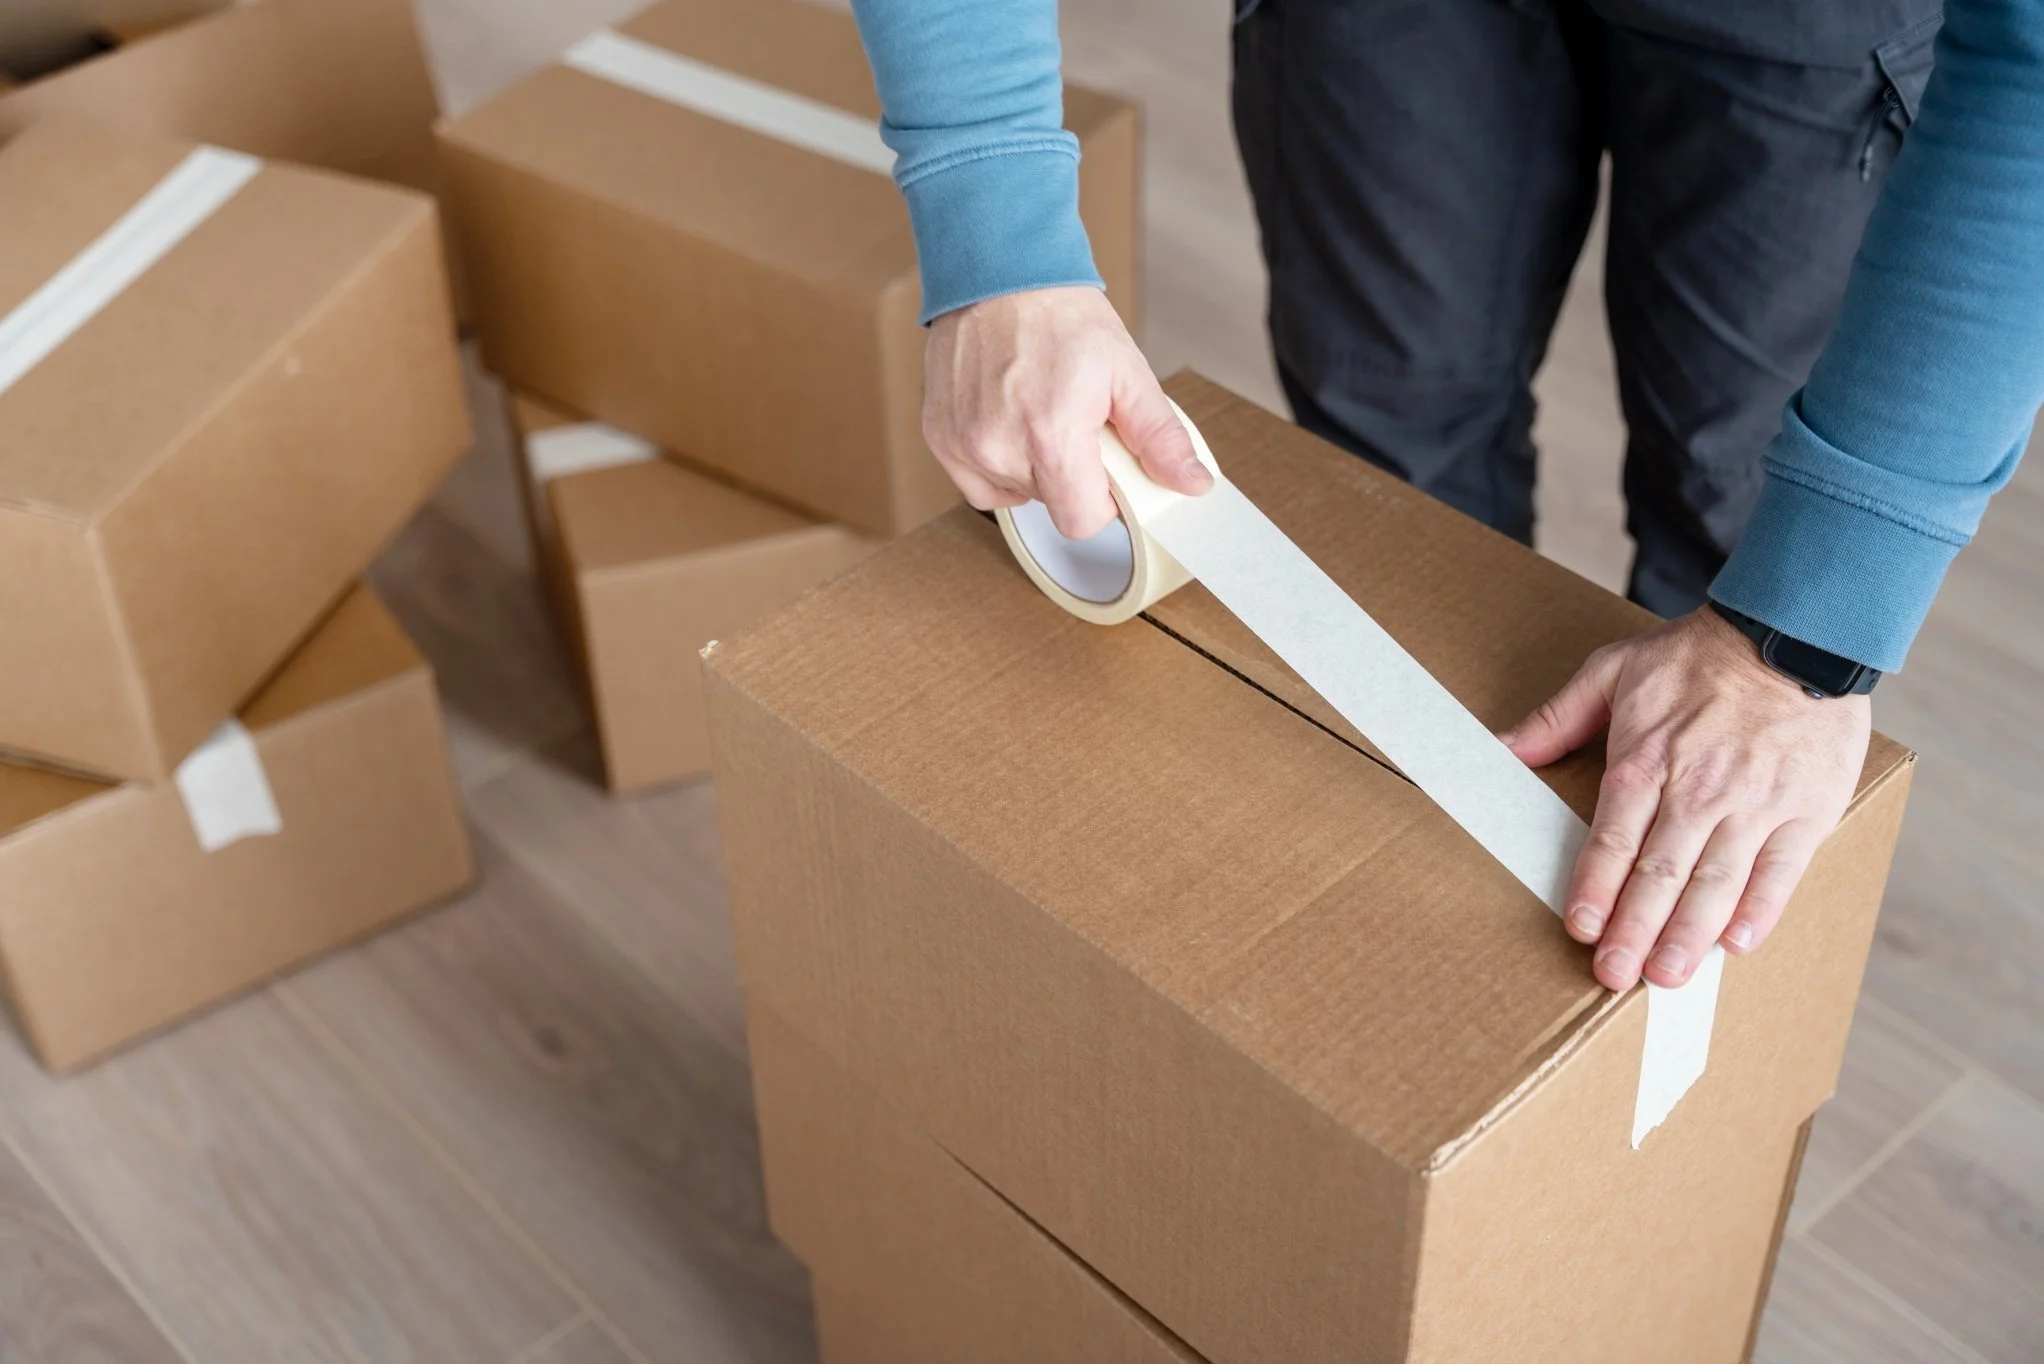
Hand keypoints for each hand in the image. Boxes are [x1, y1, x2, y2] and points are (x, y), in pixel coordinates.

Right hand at [924, 286, 1212, 536]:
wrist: (998, 270)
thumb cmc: (1059, 314)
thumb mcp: (1126, 371)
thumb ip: (1160, 436)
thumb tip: (1191, 483)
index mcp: (1051, 436)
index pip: (1081, 521)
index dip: (1102, 502)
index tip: (1106, 470)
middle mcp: (999, 448)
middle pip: (1049, 505)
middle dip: (1070, 476)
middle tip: (1074, 425)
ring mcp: (962, 445)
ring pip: (1013, 494)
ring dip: (1032, 469)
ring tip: (1038, 414)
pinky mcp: (939, 436)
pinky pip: (976, 481)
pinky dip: (996, 462)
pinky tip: (1009, 422)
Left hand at [1501, 607, 1870, 991]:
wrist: (1793, 632)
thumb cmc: (1699, 656)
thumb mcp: (1613, 670)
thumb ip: (1557, 718)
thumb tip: (1502, 748)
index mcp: (1647, 760)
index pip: (1613, 840)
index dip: (1595, 889)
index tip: (1580, 930)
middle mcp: (1699, 790)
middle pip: (1660, 873)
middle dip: (1635, 930)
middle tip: (1616, 976)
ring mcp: (1755, 804)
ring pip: (1716, 883)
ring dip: (1689, 936)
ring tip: (1668, 976)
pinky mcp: (1806, 810)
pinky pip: (1780, 873)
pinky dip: (1758, 911)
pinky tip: (1736, 944)